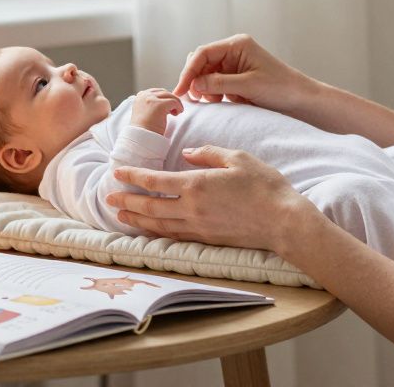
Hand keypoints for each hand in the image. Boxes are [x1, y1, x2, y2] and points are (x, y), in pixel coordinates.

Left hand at [105, 145, 319, 251]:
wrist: (284, 221)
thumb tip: (187, 154)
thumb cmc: (265, 186)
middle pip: (150, 206)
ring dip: (137, 220)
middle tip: (109, 198)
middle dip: (127, 201)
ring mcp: (199, 226)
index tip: (117, 172)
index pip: (155, 181)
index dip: (133, 177)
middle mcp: (192, 208)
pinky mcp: (207, 239)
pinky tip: (150, 230)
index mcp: (197, 184)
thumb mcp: (237, 158)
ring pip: (158, 225)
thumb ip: (208, 153)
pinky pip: (174, 236)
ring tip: (121, 215)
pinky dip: (157, 232)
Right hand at [129, 88, 182, 135]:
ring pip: (170, 96)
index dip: (164, 99)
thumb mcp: (144, 112)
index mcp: (140, 96)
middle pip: (164, 92)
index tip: (167, 109)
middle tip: (173, 112)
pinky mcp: (159, 105)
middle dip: (170, 100)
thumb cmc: (144, 130)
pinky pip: (174, 101)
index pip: (156, 92)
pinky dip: (178, 107)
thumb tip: (166, 101)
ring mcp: (151, 99)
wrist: (141, 139)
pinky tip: (177, 114)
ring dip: (176, 104)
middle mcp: (144, 95)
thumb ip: (151, 104)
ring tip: (175, 113)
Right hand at [174, 34, 310, 111]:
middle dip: (194, 80)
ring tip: (210, 102)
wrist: (301, 100)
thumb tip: (193, 84)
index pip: (203, 53)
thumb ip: (218, 83)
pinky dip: (212, 93)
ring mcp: (234, 64)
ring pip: (206, 73)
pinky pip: (215, 83)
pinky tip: (217, 102)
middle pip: (201, 62)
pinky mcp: (236, 77)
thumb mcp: (247, 86)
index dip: (188, 71)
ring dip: (203, 88)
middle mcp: (234, 51)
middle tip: (192, 100)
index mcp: (237, 44)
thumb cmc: (280, 88)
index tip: (180, 90)